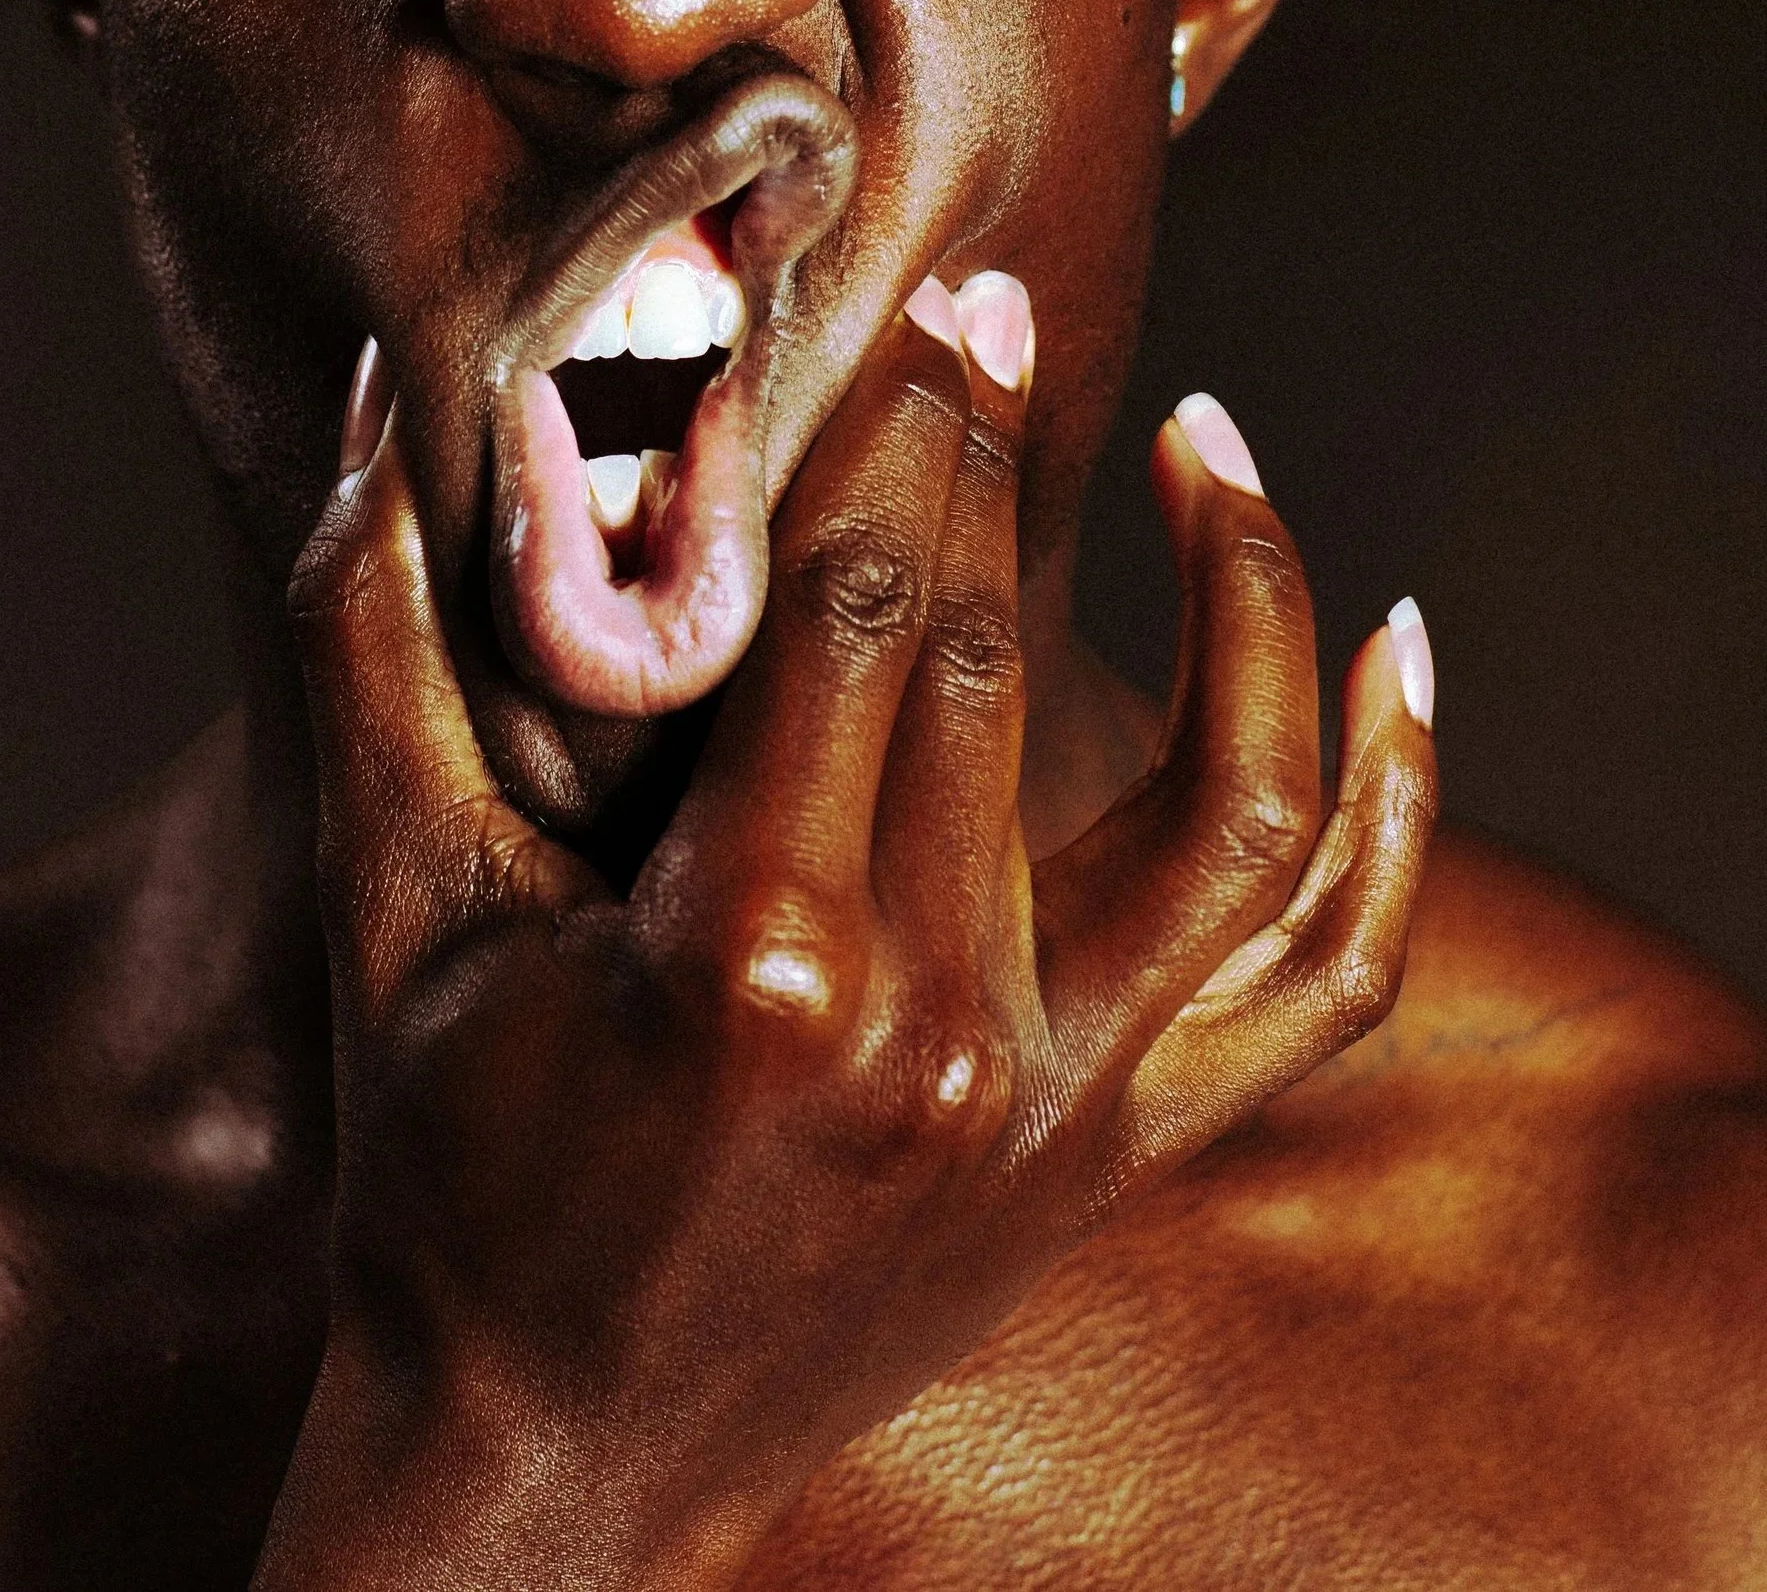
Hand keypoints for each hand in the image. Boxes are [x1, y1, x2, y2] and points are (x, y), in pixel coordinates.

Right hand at [256, 289, 1436, 1590]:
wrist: (547, 1472)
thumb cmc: (444, 1176)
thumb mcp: (387, 903)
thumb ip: (366, 630)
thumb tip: (365, 391)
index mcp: (749, 960)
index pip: (851, 608)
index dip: (886, 428)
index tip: (907, 295)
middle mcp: (933, 1033)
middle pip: (994, 660)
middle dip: (991, 455)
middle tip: (993, 301)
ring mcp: (1049, 1110)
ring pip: (1231, 806)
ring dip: (1252, 596)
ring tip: (1222, 442)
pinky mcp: (1112, 1159)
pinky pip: (1316, 976)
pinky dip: (1391, 811)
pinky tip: (1402, 651)